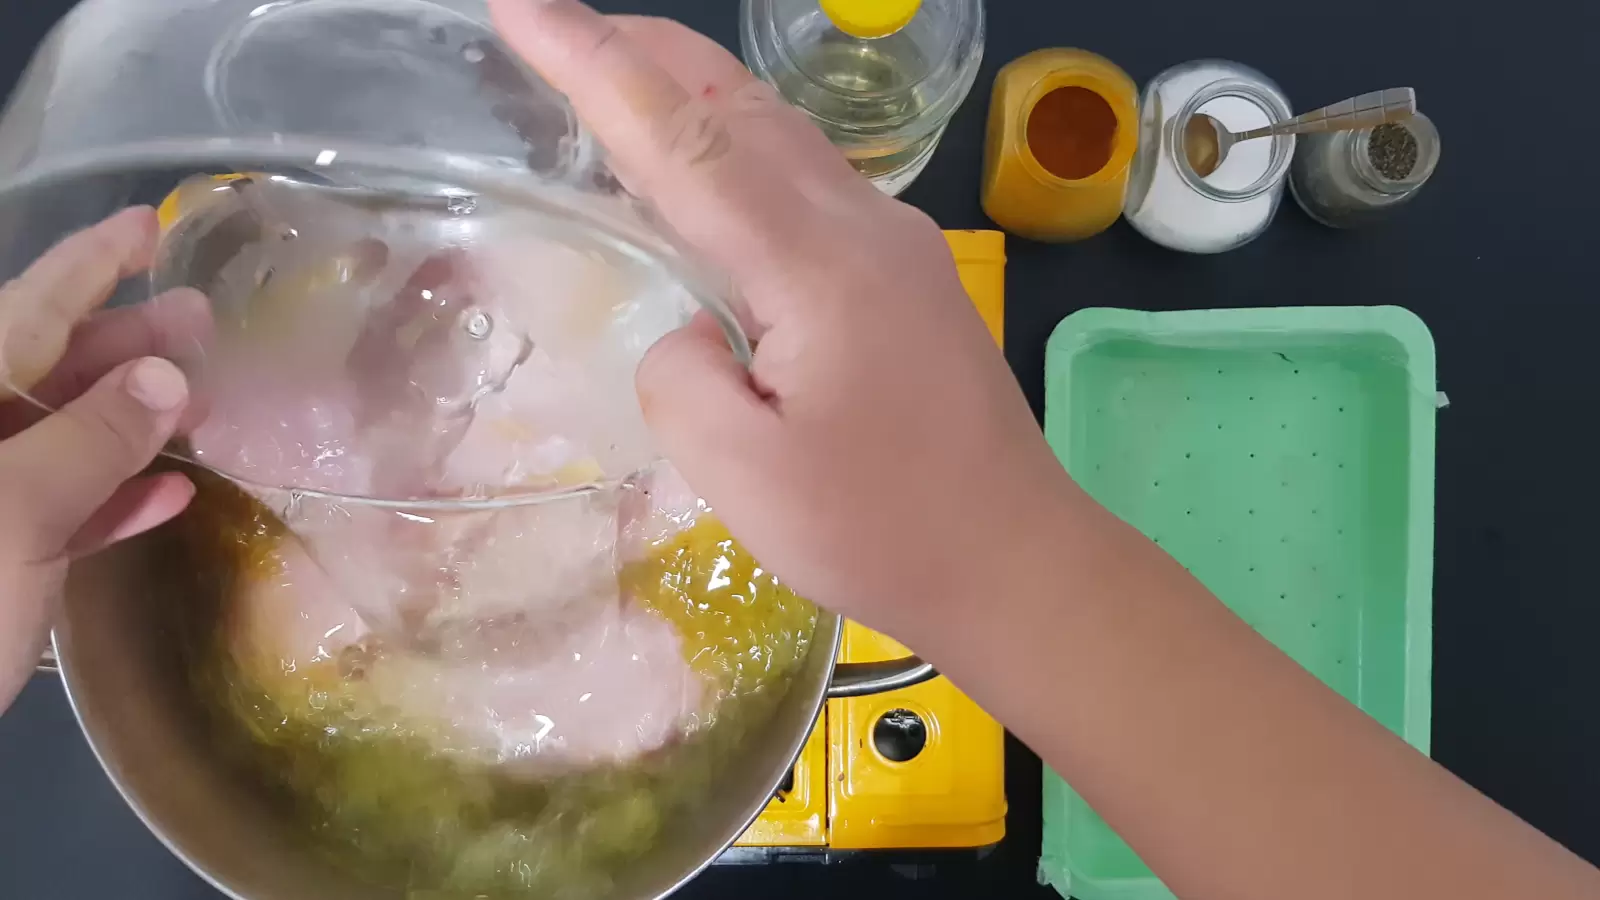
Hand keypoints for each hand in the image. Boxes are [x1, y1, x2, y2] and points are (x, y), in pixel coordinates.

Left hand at [0, 208, 207, 712]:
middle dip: (122, 343)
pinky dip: (106, 498)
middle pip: (39, 368)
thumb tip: (164, 375)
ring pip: (51, 439)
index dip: (89, 263)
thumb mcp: (15, 512)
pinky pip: (49, 510)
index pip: (25, 309)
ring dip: (129, 422)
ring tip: (204, 399)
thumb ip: (92, 439)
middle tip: (200, 318)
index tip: (147, 225)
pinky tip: (169, 493)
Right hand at [492, 2, 1082, 647]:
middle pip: (739, 107)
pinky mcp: (906, 271)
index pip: (685, 142)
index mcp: (816, 264)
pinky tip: (708, 171)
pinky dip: (737, 146)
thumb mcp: (746, 477)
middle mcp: (862, 225)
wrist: (1014, 556)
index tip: (522, 9)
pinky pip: (806, 177)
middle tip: (555, 25)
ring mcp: (894, 241)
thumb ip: (680, 380)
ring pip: (779, 133)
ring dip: (694, 92)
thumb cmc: (882, 528)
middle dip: (642, 52)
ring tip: (620, 72)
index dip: (595, 68)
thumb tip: (685, 329)